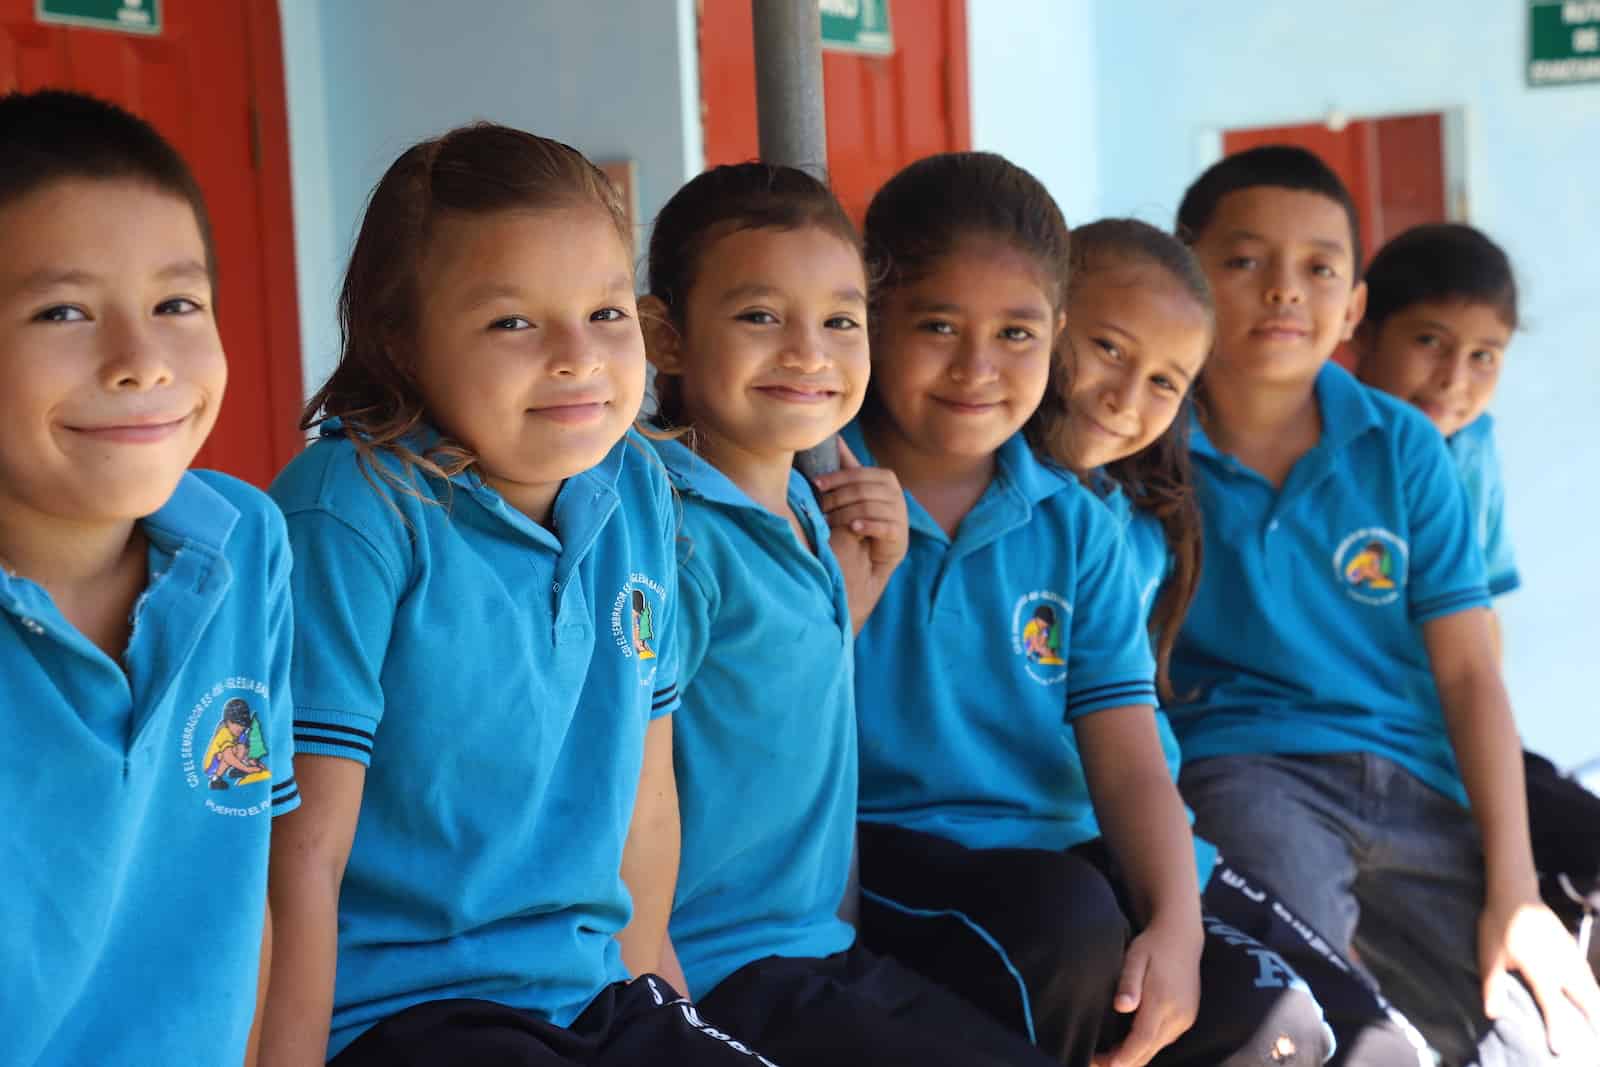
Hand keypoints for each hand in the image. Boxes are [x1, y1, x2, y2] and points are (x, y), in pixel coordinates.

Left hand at [814, 438, 908, 630]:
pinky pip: (884, 526)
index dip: (837, 477)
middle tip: (819, 508)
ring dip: (845, 514)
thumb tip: (834, 438)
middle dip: (838, 498)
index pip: (859, 473)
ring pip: (870, 507)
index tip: (816, 484)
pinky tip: (853, 529)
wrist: (871, 557)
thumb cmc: (859, 518)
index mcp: (884, 478)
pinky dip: (867, 525)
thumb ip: (846, 466)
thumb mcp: (851, 490)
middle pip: (863, 489)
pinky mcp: (900, 536)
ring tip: (829, 522)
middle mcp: (895, 493)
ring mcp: (900, 514)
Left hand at [1092, 919, 1200, 1066]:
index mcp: (1163, 1001)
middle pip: (1149, 1049)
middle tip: (1096, 1062)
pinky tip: (1128, 1044)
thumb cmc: (1153, 946)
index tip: (1106, 1065)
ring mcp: (1185, 1018)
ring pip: (1157, 1047)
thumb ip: (1128, 983)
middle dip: (1124, 1061)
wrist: (1181, 937)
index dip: (1124, 1056)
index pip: (1143, 1039)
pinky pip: (1164, 1039)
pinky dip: (1146, 1046)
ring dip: (1134, 1055)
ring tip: (1107, 1056)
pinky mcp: (1187, 1017)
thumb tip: (1121, 1006)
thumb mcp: (1135, 958)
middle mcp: (1178, 1014)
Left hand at [1479, 893, 1599, 1058]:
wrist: (1514, 893)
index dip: (1558, 1030)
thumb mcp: (1489, 954)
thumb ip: (1493, 985)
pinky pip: (1587, 971)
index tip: (1560, 1049)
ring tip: (1596, 1020)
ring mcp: (1569, 954)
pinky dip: (1593, 986)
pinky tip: (1592, 992)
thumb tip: (1492, 1014)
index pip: (1553, 1006)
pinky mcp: (1570, 945)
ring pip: (1590, 984)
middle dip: (1592, 1019)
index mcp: (1541, 971)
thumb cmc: (1497, 924)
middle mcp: (1561, 965)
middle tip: (1594, 1038)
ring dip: (1595, 1003)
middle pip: (1585, 998)